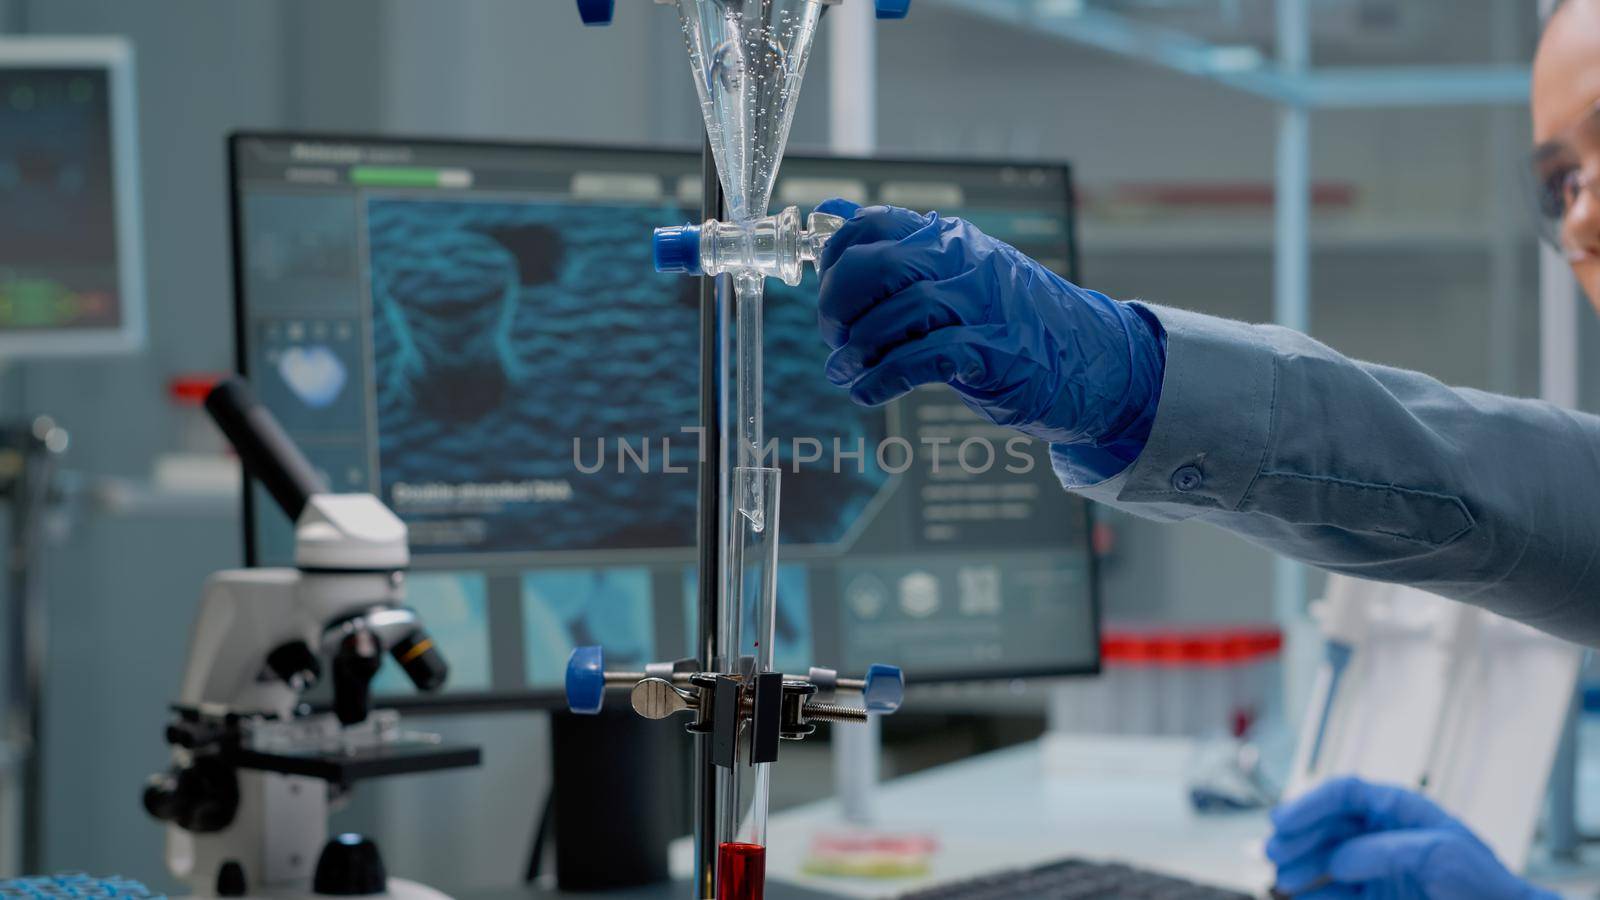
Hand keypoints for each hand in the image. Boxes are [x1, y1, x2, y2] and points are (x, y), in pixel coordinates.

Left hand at [812, 198, 1164, 447]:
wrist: (1088, 357)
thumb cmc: (1012, 317)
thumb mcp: (957, 271)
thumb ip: (898, 248)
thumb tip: (833, 213)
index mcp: (948, 238)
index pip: (869, 225)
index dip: (834, 260)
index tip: (827, 292)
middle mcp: (962, 262)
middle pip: (874, 265)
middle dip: (837, 304)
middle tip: (834, 335)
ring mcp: (979, 305)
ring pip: (894, 314)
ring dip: (856, 351)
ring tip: (846, 372)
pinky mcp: (991, 352)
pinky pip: (919, 360)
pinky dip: (881, 379)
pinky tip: (867, 392)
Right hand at [1267, 777, 1554, 899]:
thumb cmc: (1486, 887)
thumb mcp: (1436, 855)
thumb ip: (1381, 850)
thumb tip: (1337, 858)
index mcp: (1401, 810)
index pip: (1344, 793)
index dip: (1308, 803)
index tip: (1281, 821)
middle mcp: (1385, 834)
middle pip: (1326, 824)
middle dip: (1295, 836)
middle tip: (1271, 851)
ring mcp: (1379, 866)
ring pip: (1325, 857)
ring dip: (1297, 865)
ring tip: (1278, 878)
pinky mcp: (1378, 897)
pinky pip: (1334, 891)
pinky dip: (1311, 892)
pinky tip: (1294, 894)